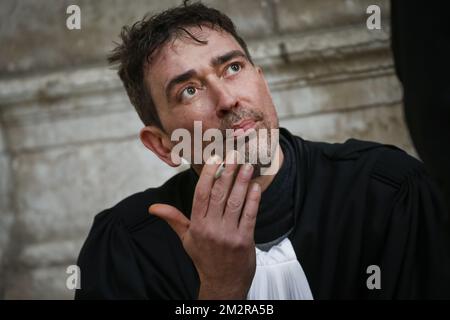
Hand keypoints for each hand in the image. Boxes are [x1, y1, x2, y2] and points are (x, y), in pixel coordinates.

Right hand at [149, 152, 260, 298]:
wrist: (223, 283)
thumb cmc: (204, 258)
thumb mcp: (186, 239)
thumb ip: (173, 219)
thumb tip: (152, 207)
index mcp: (196, 225)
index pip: (200, 194)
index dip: (208, 174)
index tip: (215, 158)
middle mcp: (211, 228)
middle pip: (219, 194)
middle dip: (228, 172)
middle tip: (235, 155)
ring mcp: (228, 235)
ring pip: (235, 201)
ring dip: (242, 181)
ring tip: (247, 165)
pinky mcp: (244, 240)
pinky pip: (249, 214)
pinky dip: (253, 199)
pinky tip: (255, 186)